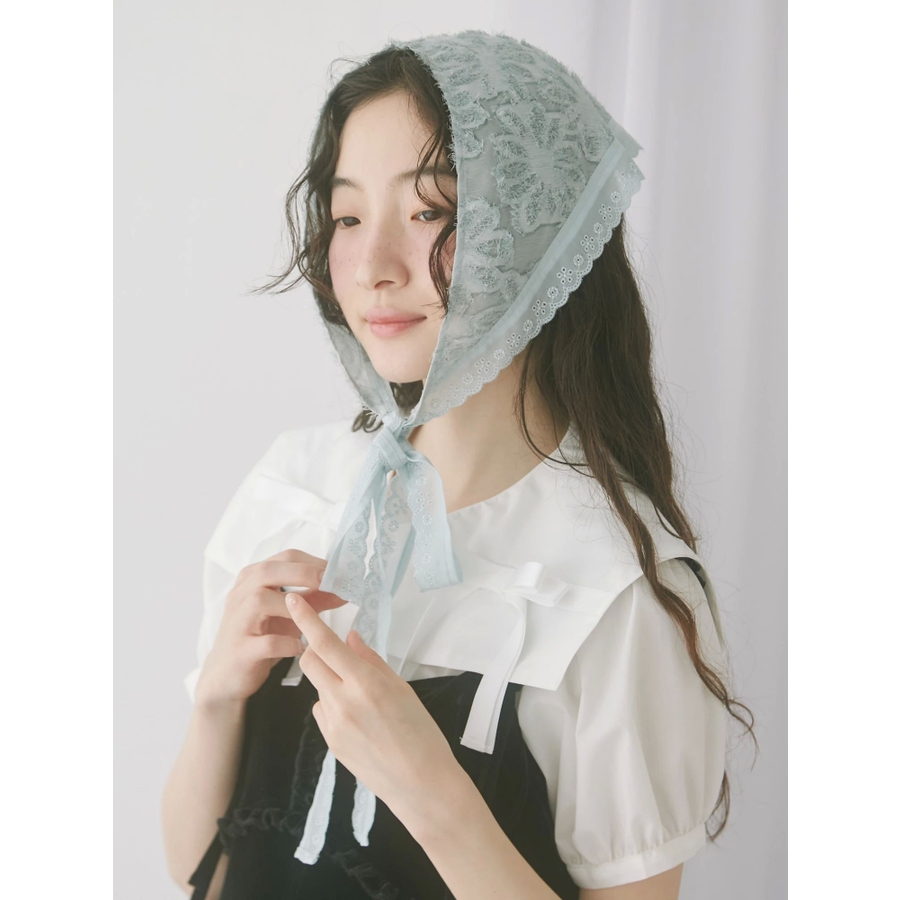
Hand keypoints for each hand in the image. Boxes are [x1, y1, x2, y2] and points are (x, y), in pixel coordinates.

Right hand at [194, 549, 346, 708]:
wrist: (229, 673)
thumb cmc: (262, 636)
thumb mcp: (290, 614)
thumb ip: (315, 600)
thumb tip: (344, 589)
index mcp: (253, 578)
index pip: (286, 557)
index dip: (316, 562)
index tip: (341, 572)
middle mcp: (241, 594)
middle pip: (270, 571)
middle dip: (305, 574)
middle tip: (333, 583)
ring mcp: (237, 621)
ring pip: (261, 600)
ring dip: (294, 608)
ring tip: (315, 619)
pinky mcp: (240, 650)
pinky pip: (266, 642)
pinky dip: (287, 643)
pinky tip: (301, 647)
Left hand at [284, 591, 465, 832]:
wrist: (421, 785)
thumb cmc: (421, 733)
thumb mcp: (401, 688)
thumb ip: (371, 660)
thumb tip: (349, 637)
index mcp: (365, 683)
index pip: (326, 643)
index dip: (306, 618)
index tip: (292, 598)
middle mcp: (343, 702)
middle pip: (310, 662)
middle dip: (315, 649)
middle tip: (333, 649)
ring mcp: (332, 724)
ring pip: (317, 686)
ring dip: (328, 678)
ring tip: (359, 694)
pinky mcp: (329, 742)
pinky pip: (322, 710)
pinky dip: (333, 703)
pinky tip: (358, 718)